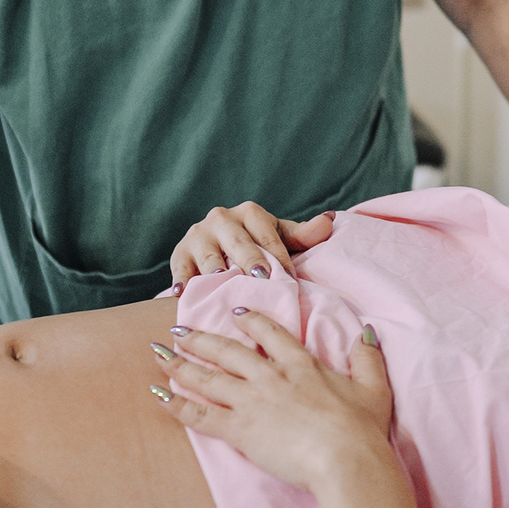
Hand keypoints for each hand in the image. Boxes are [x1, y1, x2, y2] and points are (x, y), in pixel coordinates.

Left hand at [154, 311, 393, 493]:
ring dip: (180, 364)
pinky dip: (176, 405)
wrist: (345, 460)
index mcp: (301, 365)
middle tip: (178, 330)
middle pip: (228, 351)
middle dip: (200, 339)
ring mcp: (252, 402)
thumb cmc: (362, 429)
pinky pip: (199, 415)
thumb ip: (367, 357)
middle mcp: (270, 377)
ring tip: (158, 354)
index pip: (270, 333)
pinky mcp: (240, 429)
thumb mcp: (373, 387)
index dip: (250, 321)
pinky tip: (158, 396)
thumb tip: (367, 332)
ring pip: (207, 378)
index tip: (234, 314)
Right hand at [170, 203, 334, 289]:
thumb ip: (302, 235)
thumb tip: (328, 220)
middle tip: (261, 278)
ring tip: (226, 288)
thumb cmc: (257, 245)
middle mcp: (221, 218)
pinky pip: (182, 270)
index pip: (267, 235)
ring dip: (217, 274)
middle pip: (238, 242)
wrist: (218, 248)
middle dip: (250, 260)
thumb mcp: (279, 238)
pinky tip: (184, 294)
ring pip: (209, 258)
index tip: (291, 279)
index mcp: (249, 212)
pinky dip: (183, 282)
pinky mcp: (180, 255)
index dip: (279, 257)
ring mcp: (198, 236)